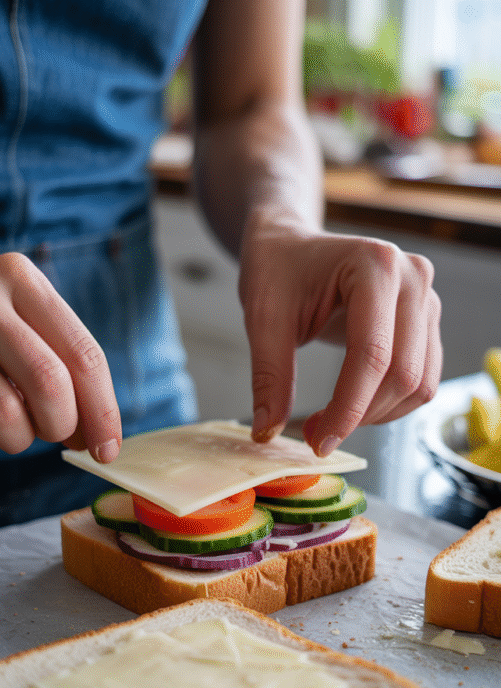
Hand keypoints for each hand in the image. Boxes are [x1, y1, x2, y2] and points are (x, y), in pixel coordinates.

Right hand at [0, 253, 121, 460]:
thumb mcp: (20, 325)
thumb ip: (63, 367)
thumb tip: (101, 438)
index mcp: (18, 276)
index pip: (83, 354)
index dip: (103, 411)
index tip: (106, 450)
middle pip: (49, 382)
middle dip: (59, 426)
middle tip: (50, 435)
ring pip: (3, 411)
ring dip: (16, 439)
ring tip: (8, 429)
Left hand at [239, 211, 441, 453]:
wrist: (290, 246)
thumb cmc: (277, 270)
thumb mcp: (263, 319)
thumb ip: (269, 376)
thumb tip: (267, 432)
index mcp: (375, 265)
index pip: (373, 354)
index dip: (348, 408)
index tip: (318, 441)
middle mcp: (412, 278)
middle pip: (403, 374)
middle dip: (360, 415)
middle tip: (316, 435)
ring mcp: (425, 300)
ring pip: (419, 383)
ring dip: (377, 416)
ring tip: (330, 421)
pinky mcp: (425, 322)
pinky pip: (422, 379)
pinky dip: (389, 405)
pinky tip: (351, 407)